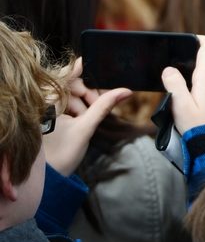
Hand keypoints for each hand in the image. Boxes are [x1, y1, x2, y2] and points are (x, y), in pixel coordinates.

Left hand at [43, 60, 131, 175]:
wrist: (44, 178)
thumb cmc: (59, 155)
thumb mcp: (86, 128)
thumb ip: (104, 105)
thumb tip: (125, 91)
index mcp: (49, 100)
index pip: (67, 74)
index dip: (84, 67)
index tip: (98, 62)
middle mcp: (42, 101)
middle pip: (69, 83)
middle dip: (87, 92)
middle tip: (99, 104)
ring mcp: (42, 109)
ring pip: (66, 94)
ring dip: (81, 102)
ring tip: (87, 118)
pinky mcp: (43, 116)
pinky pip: (61, 103)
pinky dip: (72, 108)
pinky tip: (79, 120)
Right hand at [161, 36, 204, 133]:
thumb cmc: (197, 127)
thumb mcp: (181, 107)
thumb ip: (175, 86)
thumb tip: (169, 70)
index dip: (196, 38)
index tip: (182, 43)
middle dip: (189, 64)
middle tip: (175, 78)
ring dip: (195, 77)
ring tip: (182, 93)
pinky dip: (199, 85)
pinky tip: (190, 100)